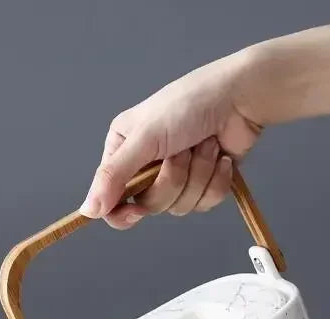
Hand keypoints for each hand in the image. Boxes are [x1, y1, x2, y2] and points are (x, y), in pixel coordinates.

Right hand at [82, 52, 260, 228]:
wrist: (242, 96)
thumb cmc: (190, 104)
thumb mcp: (144, 138)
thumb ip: (113, 175)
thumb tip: (87, 210)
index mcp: (123, 152)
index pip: (111, 199)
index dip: (122, 212)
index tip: (135, 212)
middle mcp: (145, 166)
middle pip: (149, 205)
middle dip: (172, 179)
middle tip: (181, 151)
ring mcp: (176, 176)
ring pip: (179, 206)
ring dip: (198, 174)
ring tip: (204, 145)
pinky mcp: (203, 183)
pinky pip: (204, 203)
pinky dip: (216, 180)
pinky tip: (221, 156)